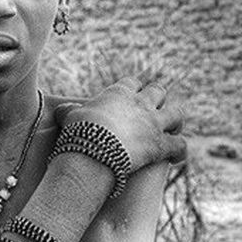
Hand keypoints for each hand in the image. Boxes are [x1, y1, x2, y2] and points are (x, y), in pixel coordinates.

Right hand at [61, 77, 185, 170]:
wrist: (91, 152)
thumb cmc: (77, 132)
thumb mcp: (70, 117)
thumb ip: (71, 111)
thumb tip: (63, 111)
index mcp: (119, 93)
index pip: (131, 83)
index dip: (132, 90)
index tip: (129, 96)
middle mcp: (141, 104)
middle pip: (158, 91)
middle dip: (157, 99)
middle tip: (152, 110)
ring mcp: (154, 124)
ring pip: (177, 114)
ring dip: (175, 121)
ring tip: (171, 129)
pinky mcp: (161, 145)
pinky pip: (179, 146)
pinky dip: (179, 151)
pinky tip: (175, 158)